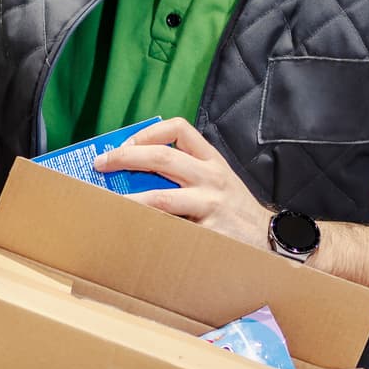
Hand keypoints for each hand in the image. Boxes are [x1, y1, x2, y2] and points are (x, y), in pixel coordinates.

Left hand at [95, 118, 271, 249]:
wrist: (267, 238)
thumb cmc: (234, 210)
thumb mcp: (217, 181)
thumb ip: (187, 173)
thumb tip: (135, 173)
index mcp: (211, 160)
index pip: (179, 129)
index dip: (148, 132)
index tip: (126, 143)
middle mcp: (211, 177)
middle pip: (163, 158)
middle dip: (126, 157)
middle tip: (101, 164)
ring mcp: (209, 204)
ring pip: (161, 197)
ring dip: (128, 198)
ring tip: (106, 201)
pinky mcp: (207, 232)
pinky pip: (170, 229)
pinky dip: (147, 228)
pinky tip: (132, 230)